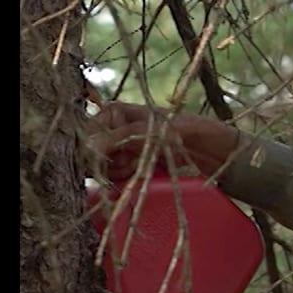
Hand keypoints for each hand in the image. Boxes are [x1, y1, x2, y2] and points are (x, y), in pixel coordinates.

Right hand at [88, 102, 241, 179]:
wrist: (207, 150)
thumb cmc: (180, 129)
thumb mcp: (145, 132)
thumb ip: (114, 140)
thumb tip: (85, 149)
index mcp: (113, 113)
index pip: (87, 132)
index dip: (94, 147)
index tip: (109, 155)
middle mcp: (113, 131)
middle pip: (93, 154)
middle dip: (110, 161)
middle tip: (131, 160)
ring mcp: (121, 151)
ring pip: (103, 169)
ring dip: (121, 171)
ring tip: (142, 165)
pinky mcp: (130, 169)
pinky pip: (116, 180)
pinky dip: (126, 180)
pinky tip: (142, 174)